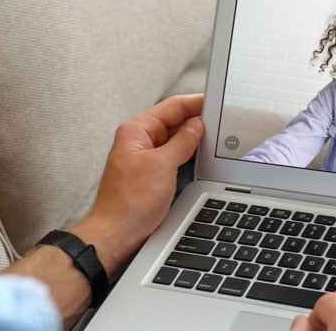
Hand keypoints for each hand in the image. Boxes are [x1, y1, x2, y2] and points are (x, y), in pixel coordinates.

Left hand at [69, 94, 203, 279]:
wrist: (116, 235)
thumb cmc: (128, 203)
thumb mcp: (163, 165)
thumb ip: (182, 142)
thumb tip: (196, 126)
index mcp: (136, 132)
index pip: (171, 107)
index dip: (194, 102)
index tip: (213, 100)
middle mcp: (138, 142)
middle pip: (173, 122)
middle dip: (195, 120)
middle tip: (219, 121)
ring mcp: (144, 158)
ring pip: (173, 140)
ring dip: (192, 139)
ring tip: (213, 138)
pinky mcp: (149, 175)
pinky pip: (172, 157)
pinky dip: (186, 155)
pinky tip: (199, 157)